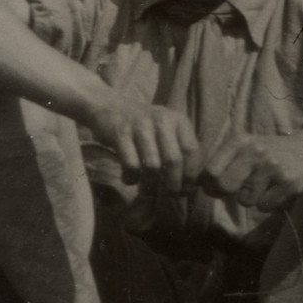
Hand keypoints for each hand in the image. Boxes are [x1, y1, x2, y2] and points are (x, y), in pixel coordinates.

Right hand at [84, 96, 201, 196]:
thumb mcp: (166, 130)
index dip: (190, 174)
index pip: (192, 151)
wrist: (108, 105)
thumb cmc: (143, 126)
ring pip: (152, 165)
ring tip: (148, 193)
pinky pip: (130, 164)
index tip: (185, 190)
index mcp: (178, 120)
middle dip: (173, 184)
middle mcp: (161, 120)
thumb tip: (194, 183)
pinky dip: (131, 177)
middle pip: (173, 161)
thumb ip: (180, 150)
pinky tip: (129, 179)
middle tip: (169, 196)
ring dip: (151, 185)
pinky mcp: (120, 133)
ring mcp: (140, 125)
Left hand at [201, 132, 302, 212]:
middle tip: (236, 189)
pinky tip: (277, 190)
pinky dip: (268, 203)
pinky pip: (264, 206)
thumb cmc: (269, 152)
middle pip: (224, 186)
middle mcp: (255, 153)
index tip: (213, 187)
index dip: (208, 184)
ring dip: (251, 198)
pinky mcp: (289, 184)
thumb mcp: (245, 146)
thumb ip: (222, 160)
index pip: (210, 170)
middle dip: (225, 193)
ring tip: (264, 184)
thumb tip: (195, 182)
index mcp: (240, 142)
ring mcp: (273, 168)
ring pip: (245, 200)